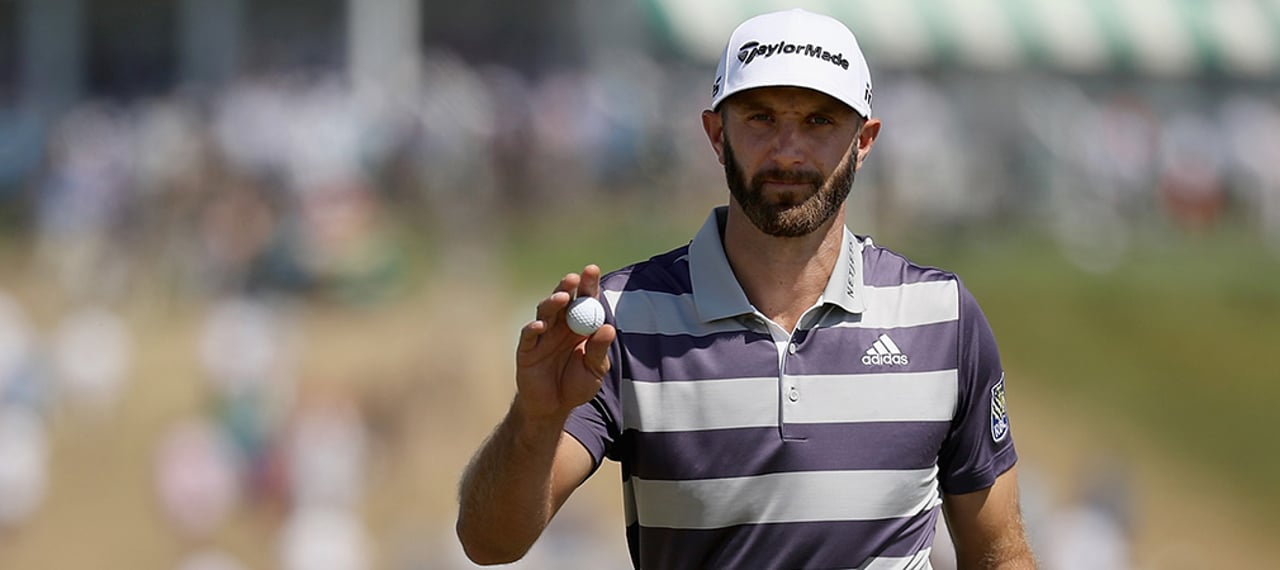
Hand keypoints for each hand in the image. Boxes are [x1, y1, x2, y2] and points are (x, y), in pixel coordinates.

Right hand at [514, 265, 615, 422]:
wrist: (553, 408)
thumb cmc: (576, 385)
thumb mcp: (594, 371)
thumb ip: (599, 350)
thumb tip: (609, 328)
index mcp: (579, 327)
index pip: (584, 301)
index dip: (587, 285)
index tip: (592, 270)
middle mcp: (560, 326)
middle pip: (563, 301)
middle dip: (568, 286)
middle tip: (575, 277)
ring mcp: (542, 336)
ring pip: (545, 313)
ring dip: (552, 303)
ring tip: (562, 297)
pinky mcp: (527, 350)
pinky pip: (528, 336)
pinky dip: (533, 330)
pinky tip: (540, 326)